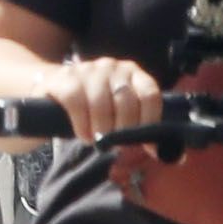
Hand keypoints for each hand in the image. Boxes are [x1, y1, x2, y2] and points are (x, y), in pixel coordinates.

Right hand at [46, 53, 167, 141]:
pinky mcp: (65, 78)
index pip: (150, 94)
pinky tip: (82, 133)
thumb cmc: (91, 108)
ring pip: (102, 105)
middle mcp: (113, 67)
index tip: (147, 147)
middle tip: (114, 144)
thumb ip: (141, 129)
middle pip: (126, 102)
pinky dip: (82, 125)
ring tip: (96, 140)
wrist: (49, 89)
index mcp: (132, 73)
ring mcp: (88, 70)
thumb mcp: (117, 114)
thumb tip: (172, 156)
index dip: (151, 122)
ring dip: (100, 130)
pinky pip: (77, 104)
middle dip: (123, 131)